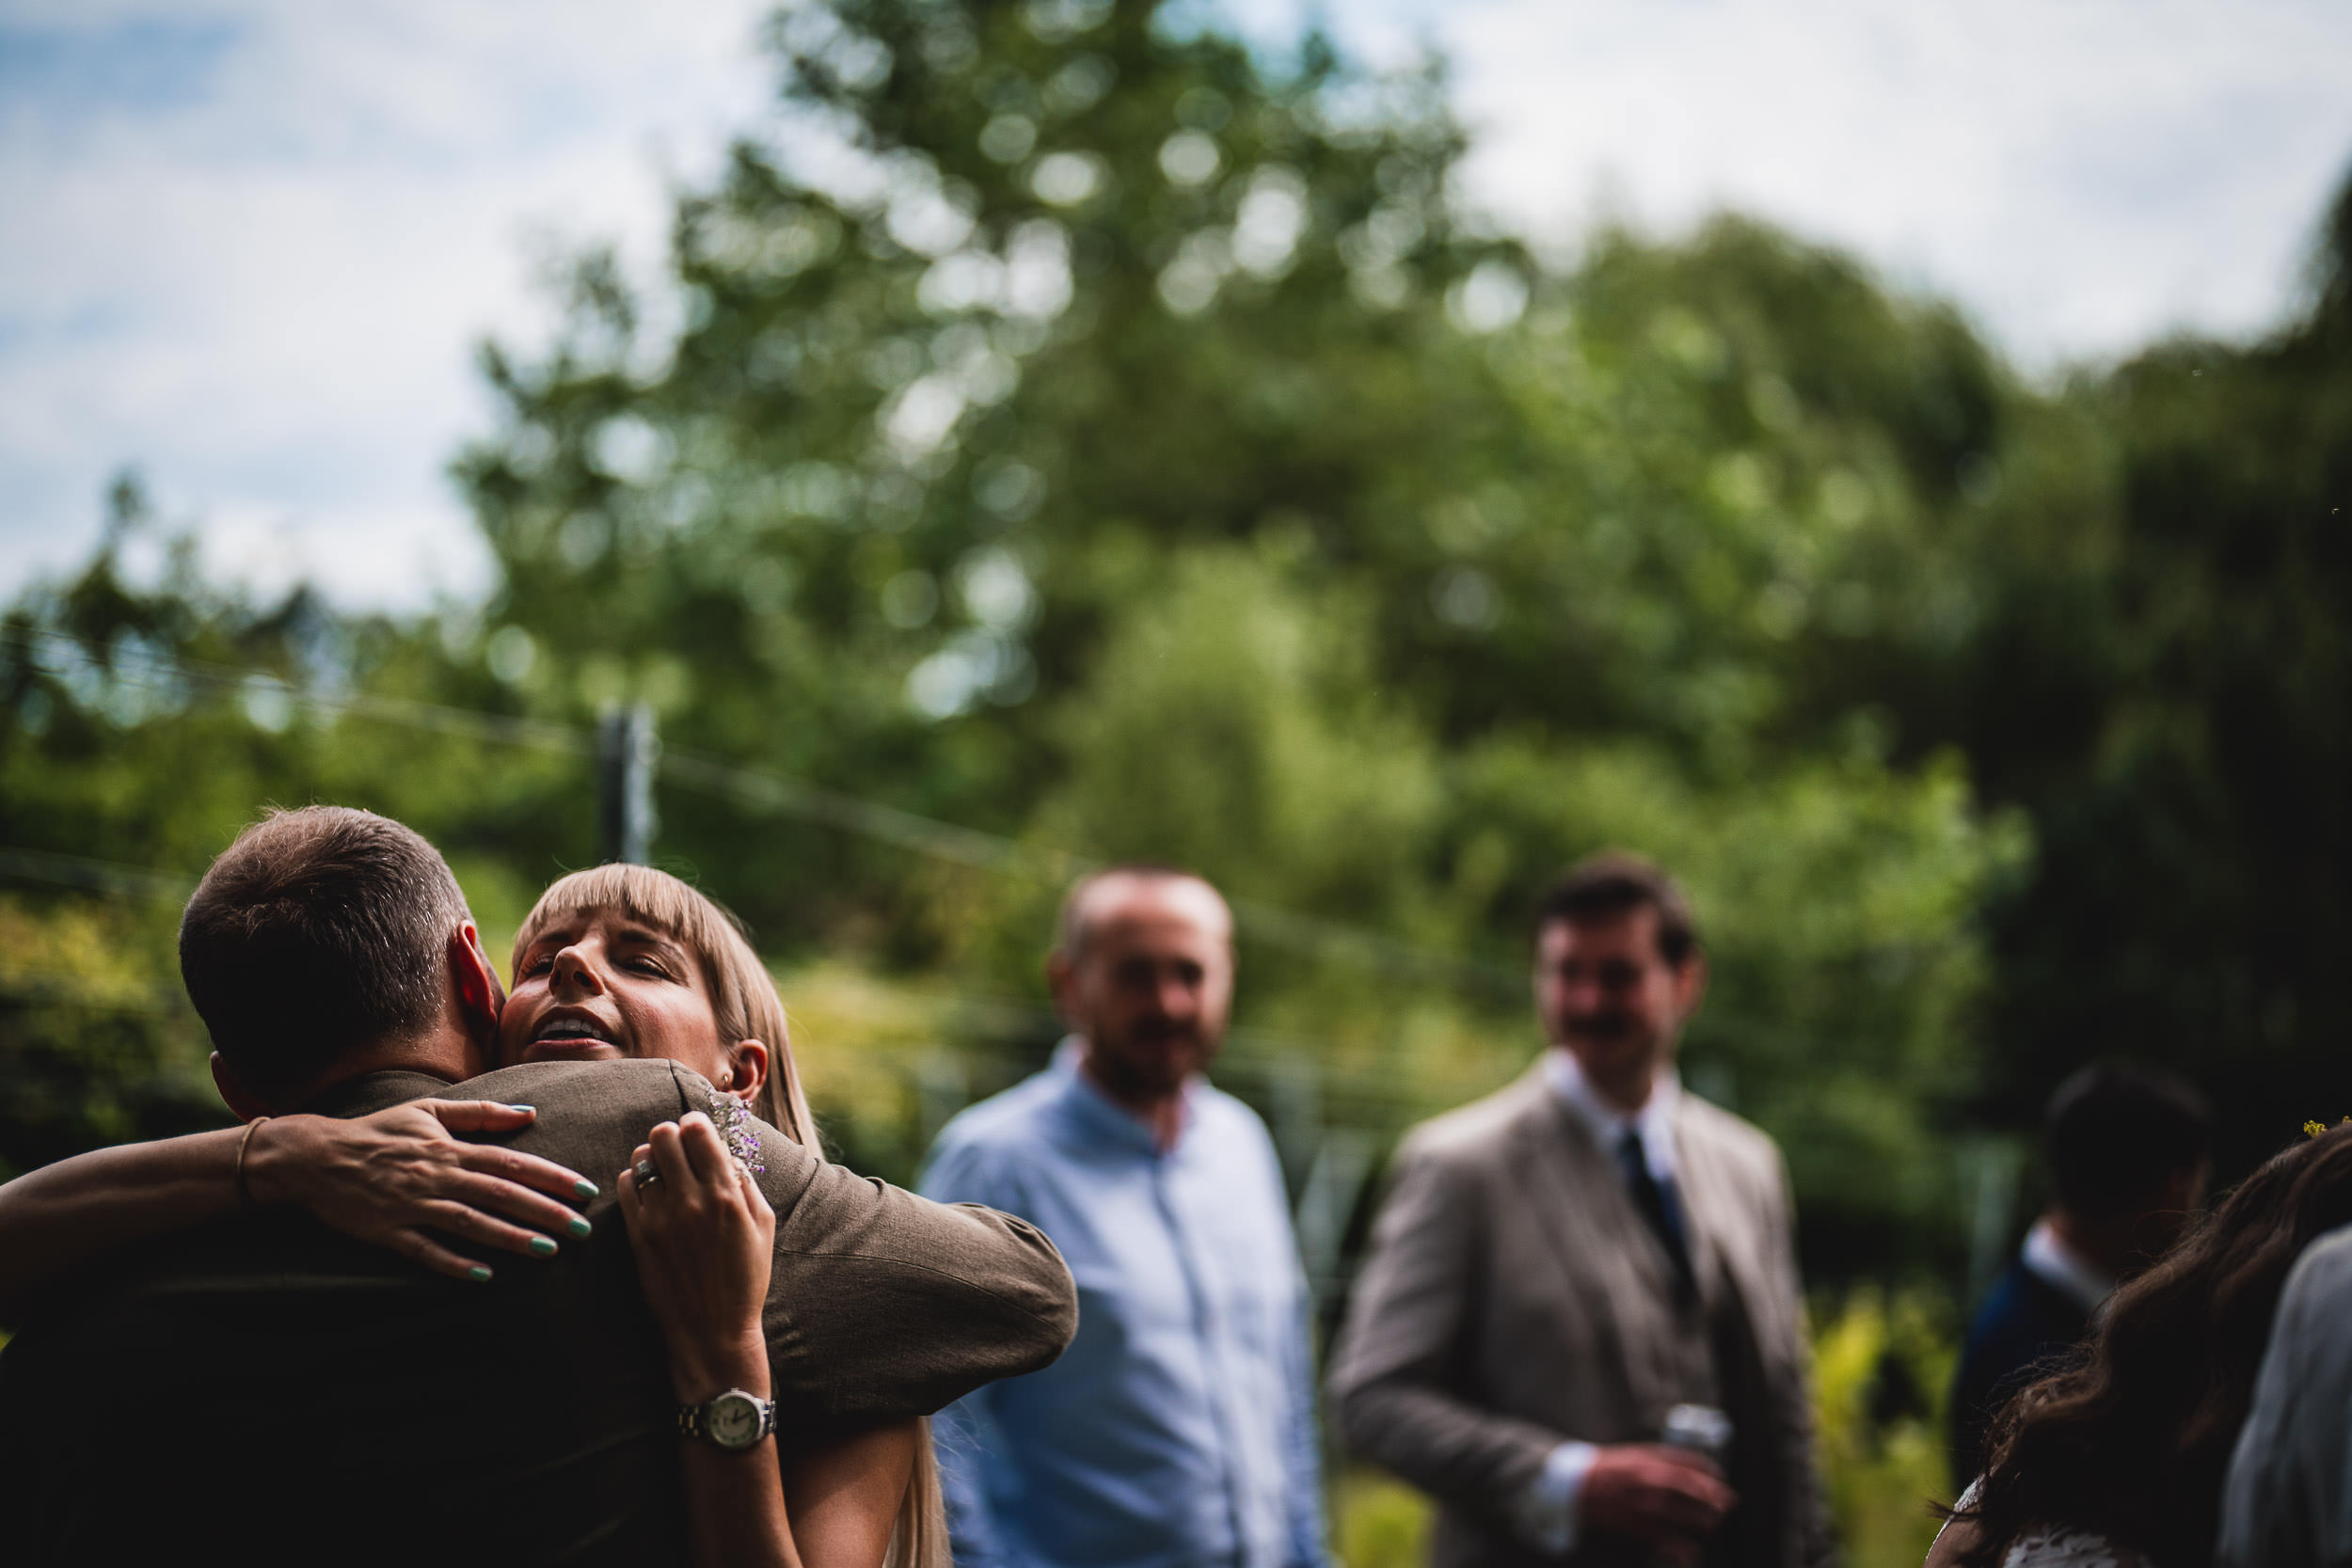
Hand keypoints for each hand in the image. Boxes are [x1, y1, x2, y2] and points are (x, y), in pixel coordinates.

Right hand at [243, 1101, 595, 1281]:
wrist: (316, 1157)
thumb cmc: (378, 1132)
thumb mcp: (428, 1112)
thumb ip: (479, 1114)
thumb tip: (528, 1113)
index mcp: (450, 1149)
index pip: (512, 1161)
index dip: (551, 1176)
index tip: (585, 1189)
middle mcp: (437, 1176)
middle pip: (500, 1194)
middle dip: (544, 1211)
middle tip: (581, 1228)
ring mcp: (412, 1205)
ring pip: (469, 1223)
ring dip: (509, 1238)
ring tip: (547, 1251)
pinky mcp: (387, 1232)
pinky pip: (424, 1251)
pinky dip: (452, 1263)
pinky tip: (482, 1276)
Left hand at [618, 1112, 776, 1401]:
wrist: (713, 1332)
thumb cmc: (744, 1280)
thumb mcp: (763, 1226)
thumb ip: (745, 1182)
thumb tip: (724, 1151)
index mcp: (726, 1195)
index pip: (698, 1131)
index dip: (695, 1124)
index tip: (697, 1131)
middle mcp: (691, 1201)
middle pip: (663, 1136)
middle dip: (671, 1136)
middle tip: (679, 1151)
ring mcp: (660, 1218)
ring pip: (640, 1158)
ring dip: (652, 1158)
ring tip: (663, 1173)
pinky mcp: (638, 1236)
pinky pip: (625, 1186)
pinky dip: (635, 1181)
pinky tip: (649, 1193)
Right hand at [1580, 1444, 1735, 1557]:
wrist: (1575, 1484)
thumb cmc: (1607, 1468)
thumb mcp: (1634, 1454)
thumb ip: (1659, 1460)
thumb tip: (1688, 1467)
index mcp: (1647, 1458)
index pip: (1686, 1461)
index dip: (1708, 1470)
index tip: (1721, 1477)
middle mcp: (1646, 1477)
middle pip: (1687, 1485)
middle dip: (1711, 1495)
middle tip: (1727, 1503)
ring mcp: (1639, 1500)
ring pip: (1677, 1510)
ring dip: (1699, 1517)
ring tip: (1713, 1523)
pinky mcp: (1632, 1521)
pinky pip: (1661, 1535)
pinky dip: (1678, 1546)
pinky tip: (1691, 1553)